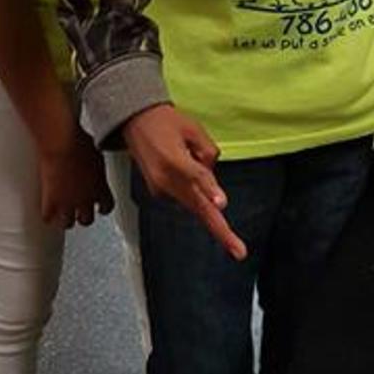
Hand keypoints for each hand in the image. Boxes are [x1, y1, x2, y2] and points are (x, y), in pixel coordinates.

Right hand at [38, 126, 111, 230]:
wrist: (62, 143)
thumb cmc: (80, 143)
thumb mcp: (96, 155)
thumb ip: (97, 168)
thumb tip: (95, 166)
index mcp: (100, 188)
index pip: (108, 206)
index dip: (103, 208)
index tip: (100, 208)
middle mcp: (86, 199)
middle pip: (87, 220)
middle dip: (83, 216)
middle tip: (79, 212)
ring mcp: (67, 202)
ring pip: (68, 223)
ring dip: (66, 219)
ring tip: (62, 215)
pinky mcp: (51, 201)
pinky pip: (48, 217)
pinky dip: (47, 215)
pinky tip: (47, 212)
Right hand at [124, 103, 246, 259]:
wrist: (134, 121)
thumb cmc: (165, 121)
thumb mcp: (193, 129)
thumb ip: (208, 153)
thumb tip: (212, 179)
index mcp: (174, 161)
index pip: (197, 178)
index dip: (210, 190)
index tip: (221, 205)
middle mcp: (165, 181)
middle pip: (198, 208)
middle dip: (220, 231)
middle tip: (239, 252)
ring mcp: (160, 190)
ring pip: (194, 202)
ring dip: (206, 195)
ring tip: (185, 152)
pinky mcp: (158, 193)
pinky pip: (185, 194)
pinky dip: (192, 186)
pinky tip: (180, 161)